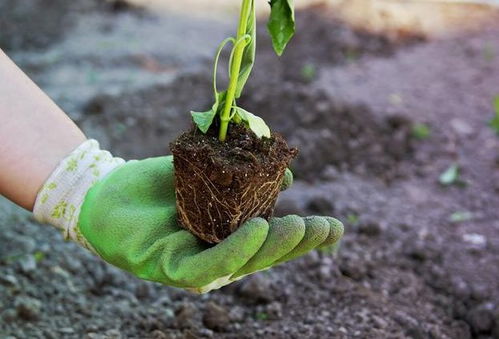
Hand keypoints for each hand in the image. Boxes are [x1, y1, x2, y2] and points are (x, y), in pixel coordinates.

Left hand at [35, 140, 343, 292]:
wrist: (107, 191)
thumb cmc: (158, 184)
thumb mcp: (208, 172)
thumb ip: (246, 176)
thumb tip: (288, 177)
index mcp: (228, 237)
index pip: (272, 240)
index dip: (305, 238)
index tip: (336, 227)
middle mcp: (217, 256)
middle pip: (264, 255)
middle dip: (298, 243)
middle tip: (329, 228)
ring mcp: (196, 266)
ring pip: (243, 262)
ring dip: (274, 246)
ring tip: (301, 227)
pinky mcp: (172, 269)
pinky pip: (210, 264)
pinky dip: (237, 249)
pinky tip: (258, 230)